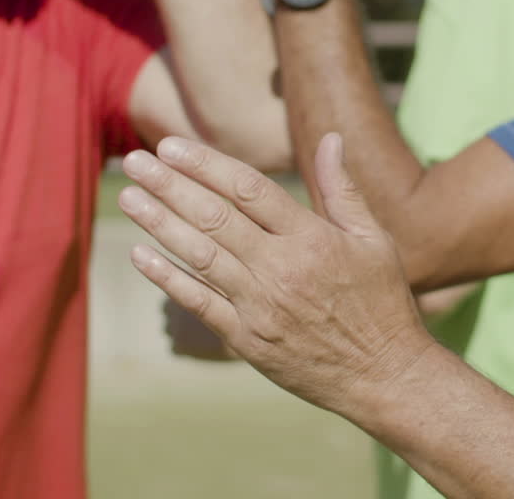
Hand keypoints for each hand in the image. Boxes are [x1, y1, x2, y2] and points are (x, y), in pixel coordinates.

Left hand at [118, 133, 436, 415]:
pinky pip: (199, 303)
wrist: (384, 375)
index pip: (249, 189)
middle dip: (169, 185)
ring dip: (159, 224)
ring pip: (200, 256)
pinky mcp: (247, 340)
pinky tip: (139, 255)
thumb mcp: (374, 239)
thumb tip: (330, 138)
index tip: (171, 145)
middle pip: (215, 217)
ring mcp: (261, 306)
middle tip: (135, 162)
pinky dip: (167, 278)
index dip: (206, 164)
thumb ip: (343, 189)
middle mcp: (282, 269)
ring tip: (129, 197)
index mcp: (313, 238)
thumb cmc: (382, 302)